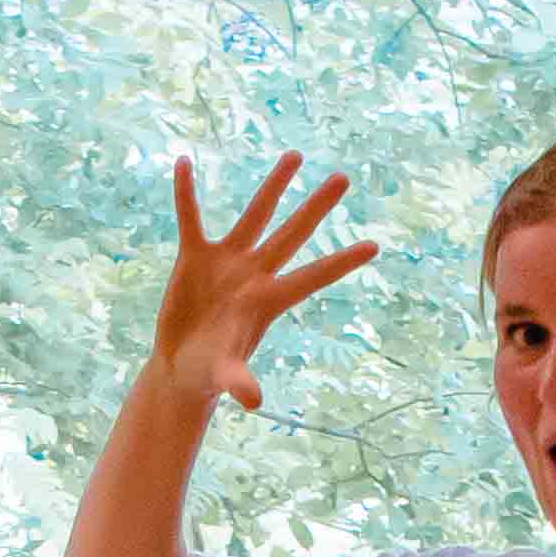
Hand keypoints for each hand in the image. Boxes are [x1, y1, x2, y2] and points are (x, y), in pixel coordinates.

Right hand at [150, 152, 378, 417]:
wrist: (181, 366)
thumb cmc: (209, 373)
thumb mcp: (223, 375)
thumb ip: (239, 382)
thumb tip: (252, 401)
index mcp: (269, 300)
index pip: (313, 277)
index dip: (342, 263)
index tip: (374, 246)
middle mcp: (255, 274)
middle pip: (294, 234)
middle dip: (317, 207)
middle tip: (344, 178)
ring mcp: (228, 261)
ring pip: (256, 215)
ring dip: (274, 186)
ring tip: (296, 155)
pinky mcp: (195, 257)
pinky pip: (192, 219)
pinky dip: (187, 194)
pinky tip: (184, 164)